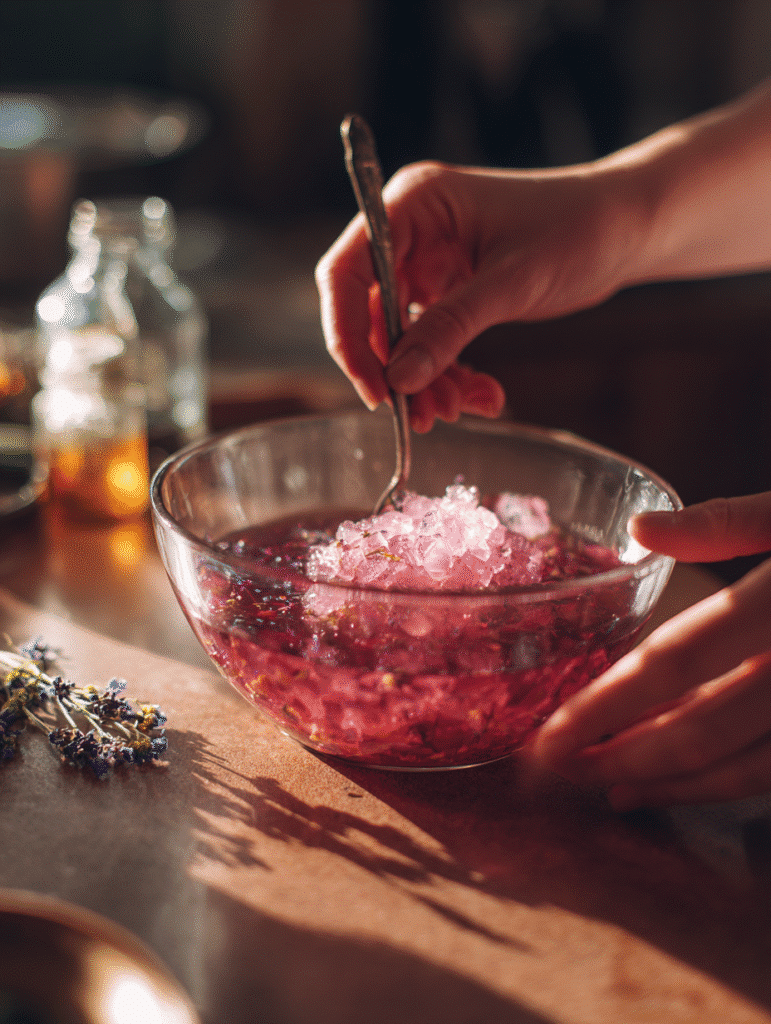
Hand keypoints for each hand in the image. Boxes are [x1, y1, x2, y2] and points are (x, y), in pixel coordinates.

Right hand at [316, 159, 637, 430]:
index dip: (346, 334)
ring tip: (457, 410)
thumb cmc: (577, 229)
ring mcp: (428, 261)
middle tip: (422, 416)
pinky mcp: (449, 289)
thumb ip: (450, 328)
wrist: (626, 229)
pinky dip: (448, 372)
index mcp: (413, 204)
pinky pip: (431, 341)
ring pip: (399, 336)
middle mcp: (411, 230)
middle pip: (368, 312)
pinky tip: (481, 395)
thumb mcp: (511, 283)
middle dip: (394, 369)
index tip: (374, 388)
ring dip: (423, 380)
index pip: (347, 272)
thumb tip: (398, 379)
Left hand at [529, 493, 770, 807]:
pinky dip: (733, 785)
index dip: (605, 705)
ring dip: (675, 783)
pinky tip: (692, 786)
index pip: (675, 662)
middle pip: (702, 725)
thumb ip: (727, 522)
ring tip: (614, 789)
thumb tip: (640, 529)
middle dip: (624, 753)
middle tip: (560, 772)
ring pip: (747, 764)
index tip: (547, 735)